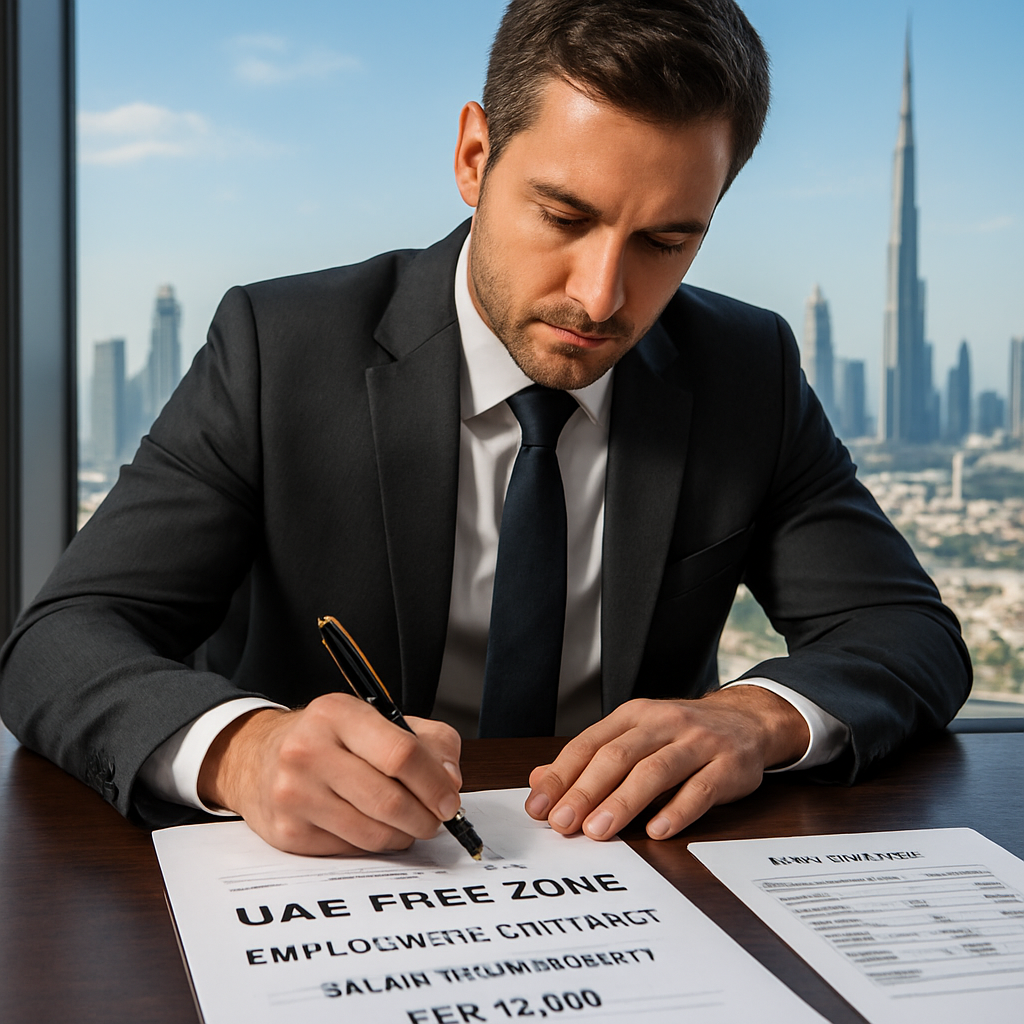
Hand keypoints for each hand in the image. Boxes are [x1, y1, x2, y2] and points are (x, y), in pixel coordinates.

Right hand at [197, 692, 462, 854]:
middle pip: (389, 800)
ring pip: (373, 832)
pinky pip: (351, 850)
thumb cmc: (328, 738)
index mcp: (337, 714)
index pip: (401, 753)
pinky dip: (374, 845)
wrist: (256, 758)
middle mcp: (309, 751)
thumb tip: (451, 779)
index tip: (450, 799)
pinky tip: (374, 828)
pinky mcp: (288, 833)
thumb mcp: (374, 719)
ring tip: (409, 825)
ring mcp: (294, 794)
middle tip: (436, 819)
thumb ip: (426, 740)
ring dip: (404, 835)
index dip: (434, 782)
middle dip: (425, 817)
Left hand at [524, 686, 808, 840]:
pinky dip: (677, 810)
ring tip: (599, 830)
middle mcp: (663, 723)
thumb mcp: (635, 738)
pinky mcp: (728, 766)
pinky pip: (701, 789)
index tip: (539, 806)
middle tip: (564, 823)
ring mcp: (697, 742)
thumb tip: (540, 782)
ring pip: (655, 771)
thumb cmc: (682, 735)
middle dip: (587, 791)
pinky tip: (657, 831)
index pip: (589, 744)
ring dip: (623, 802)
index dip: (562, 776)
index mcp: (634, 716)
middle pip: (618, 756)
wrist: (747, 720)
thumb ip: (590, 761)